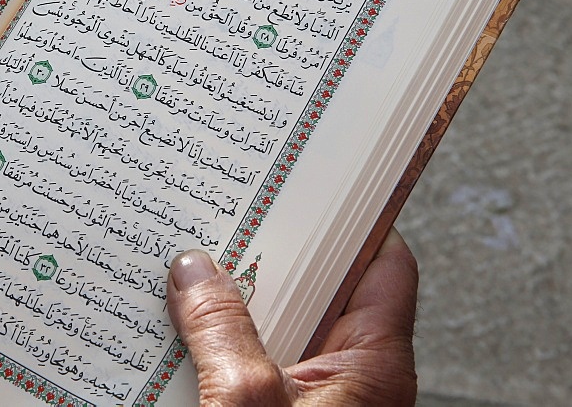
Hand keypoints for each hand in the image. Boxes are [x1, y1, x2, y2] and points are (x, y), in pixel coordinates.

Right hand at [167, 228, 417, 405]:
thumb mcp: (246, 399)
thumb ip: (220, 330)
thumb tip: (194, 273)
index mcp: (373, 366)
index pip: (384, 267)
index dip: (354, 222)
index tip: (320, 186)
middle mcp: (352, 378)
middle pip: (321, 292)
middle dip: (274, 258)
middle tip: (235, 222)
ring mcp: (315, 399)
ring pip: (282, 329)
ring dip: (239, 305)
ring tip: (198, 272)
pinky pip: (256, 365)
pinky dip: (225, 346)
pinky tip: (187, 332)